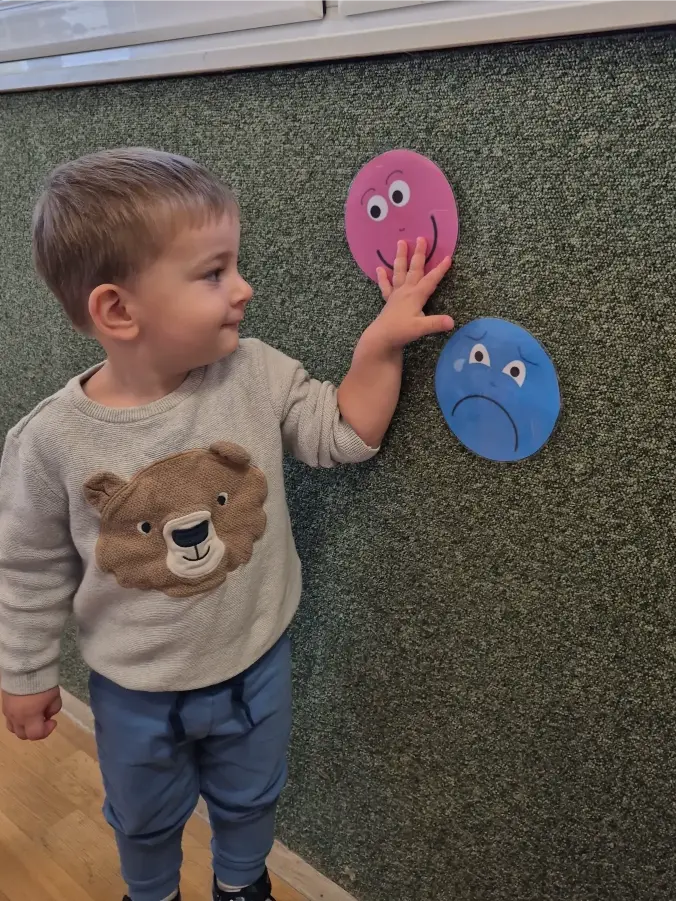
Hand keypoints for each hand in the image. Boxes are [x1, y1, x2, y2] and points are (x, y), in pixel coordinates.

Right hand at [2, 686, 61, 740]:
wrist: (25, 667)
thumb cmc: (42, 682)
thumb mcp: (54, 696)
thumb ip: (53, 709)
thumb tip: (47, 715)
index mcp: (29, 717)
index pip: (36, 734)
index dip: (47, 731)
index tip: (53, 721)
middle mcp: (16, 717)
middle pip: (23, 735)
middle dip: (35, 731)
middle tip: (43, 719)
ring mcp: (8, 711)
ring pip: (13, 728)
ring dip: (24, 727)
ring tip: (33, 716)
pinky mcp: (4, 704)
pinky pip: (9, 719)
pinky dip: (18, 719)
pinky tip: (25, 709)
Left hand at [369, 237, 453, 351]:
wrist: (380, 338)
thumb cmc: (400, 332)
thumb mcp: (420, 328)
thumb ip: (436, 323)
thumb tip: (452, 322)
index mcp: (415, 295)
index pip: (431, 280)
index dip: (440, 269)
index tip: (448, 257)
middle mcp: (406, 291)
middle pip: (414, 269)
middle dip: (419, 254)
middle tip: (421, 238)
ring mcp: (396, 294)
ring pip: (399, 271)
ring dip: (401, 257)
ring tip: (400, 243)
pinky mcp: (388, 300)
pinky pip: (385, 286)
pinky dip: (382, 277)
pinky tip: (379, 269)